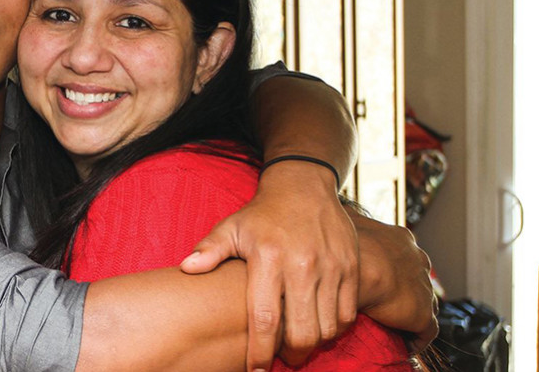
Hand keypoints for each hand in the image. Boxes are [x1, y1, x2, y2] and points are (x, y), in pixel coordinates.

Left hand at [180, 160, 358, 370]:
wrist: (304, 186)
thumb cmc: (263, 213)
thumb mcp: (232, 227)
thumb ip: (210, 250)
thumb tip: (186, 267)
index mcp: (268, 258)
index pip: (264, 318)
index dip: (259, 351)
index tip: (255, 370)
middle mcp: (302, 265)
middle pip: (302, 331)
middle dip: (292, 355)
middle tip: (283, 359)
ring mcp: (331, 267)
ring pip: (327, 327)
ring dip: (315, 343)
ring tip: (301, 342)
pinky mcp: (351, 267)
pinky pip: (348, 313)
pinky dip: (336, 327)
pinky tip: (321, 325)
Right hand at [350, 211, 438, 351]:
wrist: (362, 265)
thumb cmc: (349, 242)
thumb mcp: (343, 221)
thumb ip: (341, 218)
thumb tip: (331, 208)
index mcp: (400, 238)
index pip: (401, 254)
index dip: (390, 268)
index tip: (376, 277)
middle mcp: (418, 260)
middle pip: (416, 277)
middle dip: (404, 290)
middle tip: (383, 303)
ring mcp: (423, 286)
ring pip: (425, 302)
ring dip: (411, 314)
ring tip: (391, 325)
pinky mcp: (423, 312)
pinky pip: (426, 330)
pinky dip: (417, 338)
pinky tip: (403, 344)